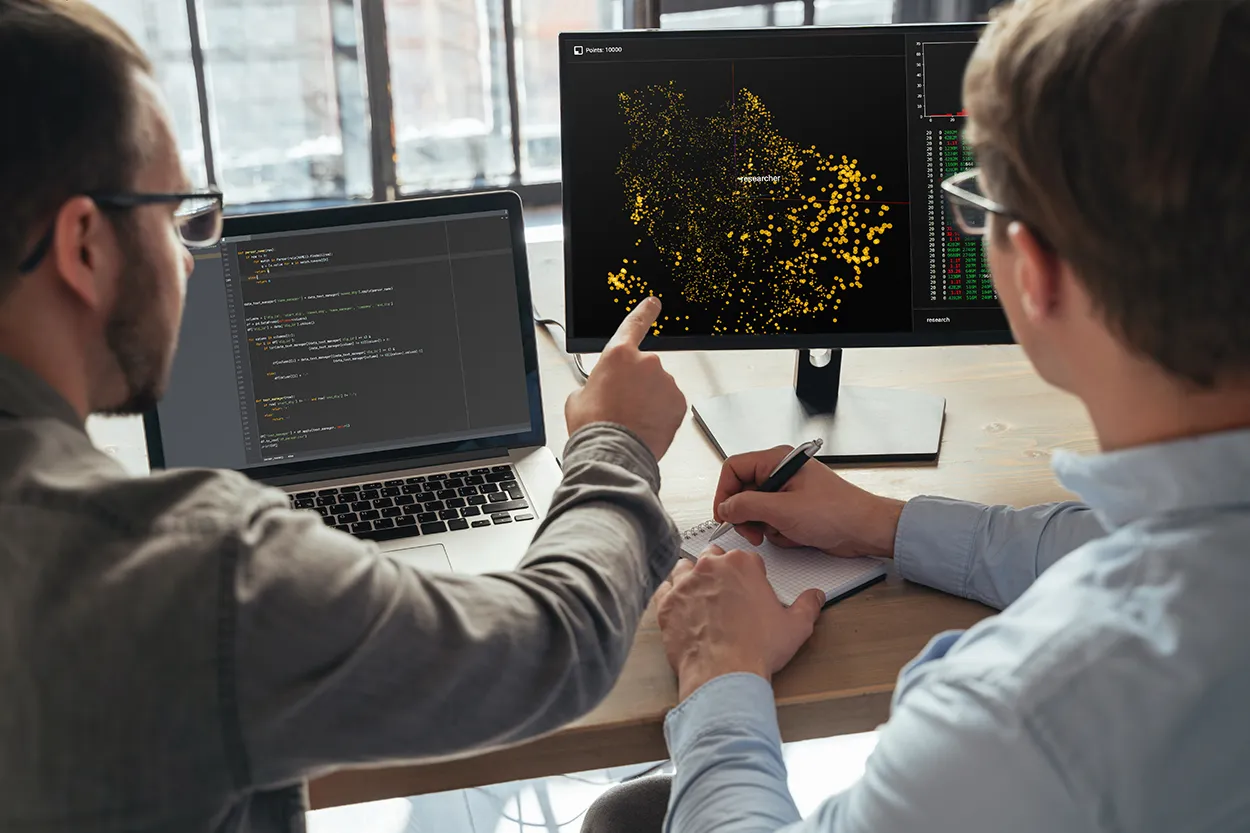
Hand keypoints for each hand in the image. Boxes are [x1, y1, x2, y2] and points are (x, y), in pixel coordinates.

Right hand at [565, 296, 686, 459]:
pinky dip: (660, 413)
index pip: (635, 324)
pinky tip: (646, 425)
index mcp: (618, 355)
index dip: (645, 311)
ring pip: (658, 387)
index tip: (653, 303)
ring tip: (631, 420)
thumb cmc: (595, 427)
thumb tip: (600, 389)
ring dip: (648, 399)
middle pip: (644, 367)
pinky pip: (669, 403)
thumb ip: (595, 383)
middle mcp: (646, 362)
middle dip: (636, 383)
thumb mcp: (579, 397)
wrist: (613, 453)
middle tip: (621, 405)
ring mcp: (665, 382)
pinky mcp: (678, 402)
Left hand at [655, 546, 824, 701]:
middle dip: (720, 570)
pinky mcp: (666, 603)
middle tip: (727, 593)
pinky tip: (680, 607)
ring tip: (702, 597)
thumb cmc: (756, 650)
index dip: (750, 575)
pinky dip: (671, 595)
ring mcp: (685, 583)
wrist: (723, 674)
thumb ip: (808, 606)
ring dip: (693, 578)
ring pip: (685, 567)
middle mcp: (711, 567)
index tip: (751, 589)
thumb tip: (816, 597)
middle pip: (713, 556)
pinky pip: (664, 588)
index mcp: (742, 564)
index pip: (746, 558)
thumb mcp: (795, 627)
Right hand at [713, 445, 904, 556]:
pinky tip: (794, 535)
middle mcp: (780, 472)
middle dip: (745, 515)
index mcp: (778, 460)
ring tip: (780, 533)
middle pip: (742, 491)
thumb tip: (725, 507)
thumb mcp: (783, 510)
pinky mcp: (794, 510)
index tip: (723, 515)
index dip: (724, 492)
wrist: (865, 530)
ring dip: (763, 526)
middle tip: (751, 532)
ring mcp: (787, 492)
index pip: (734, 468)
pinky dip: (778, 532)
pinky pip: (771, 521)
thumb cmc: (837, 512)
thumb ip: (747, 506)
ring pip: (755, 509)